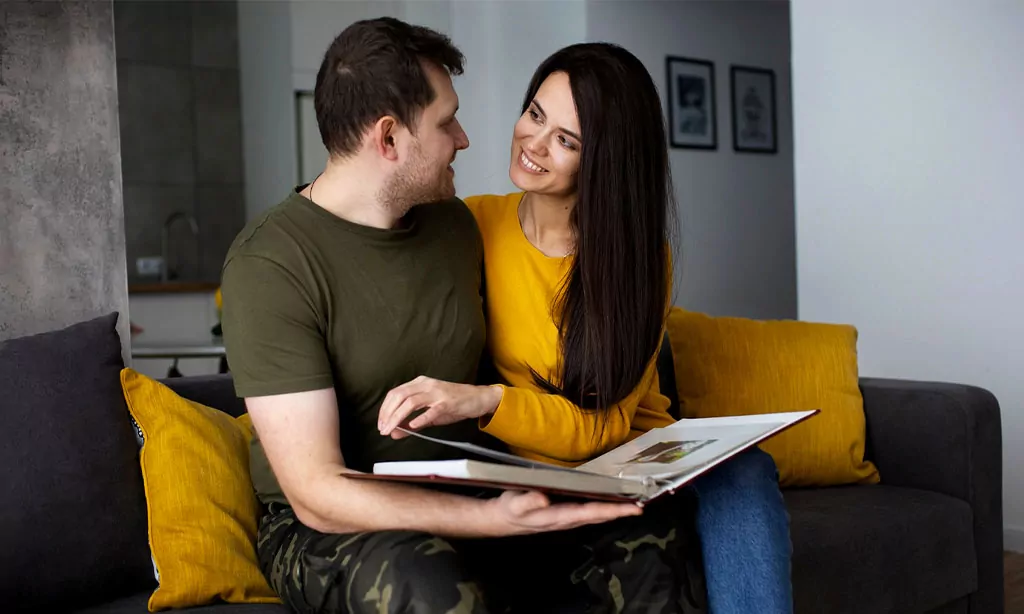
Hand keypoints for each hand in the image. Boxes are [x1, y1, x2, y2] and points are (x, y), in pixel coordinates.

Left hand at [378, 376, 502, 437]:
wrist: (478, 398)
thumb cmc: (454, 404)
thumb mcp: (429, 414)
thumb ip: (410, 423)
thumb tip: (393, 432)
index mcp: (419, 383)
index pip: (395, 393)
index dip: (384, 408)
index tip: (380, 423)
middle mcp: (426, 385)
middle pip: (399, 396)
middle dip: (387, 413)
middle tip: (382, 428)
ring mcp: (437, 393)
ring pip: (411, 402)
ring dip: (398, 417)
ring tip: (391, 429)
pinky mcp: (448, 402)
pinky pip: (431, 410)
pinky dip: (420, 418)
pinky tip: (413, 426)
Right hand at [482, 491, 641, 536]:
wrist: (501, 519)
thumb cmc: (510, 510)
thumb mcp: (515, 504)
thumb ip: (529, 501)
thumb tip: (544, 499)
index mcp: (559, 516)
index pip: (592, 513)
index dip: (613, 510)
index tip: (633, 508)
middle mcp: (567, 519)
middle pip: (599, 516)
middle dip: (620, 512)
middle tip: (642, 505)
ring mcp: (567, 518)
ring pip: (595, 514)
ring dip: (613, 510)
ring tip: (632, 503)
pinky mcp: (564, 513)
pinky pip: (588, 511)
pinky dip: (602, 507)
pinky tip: (609, 501)